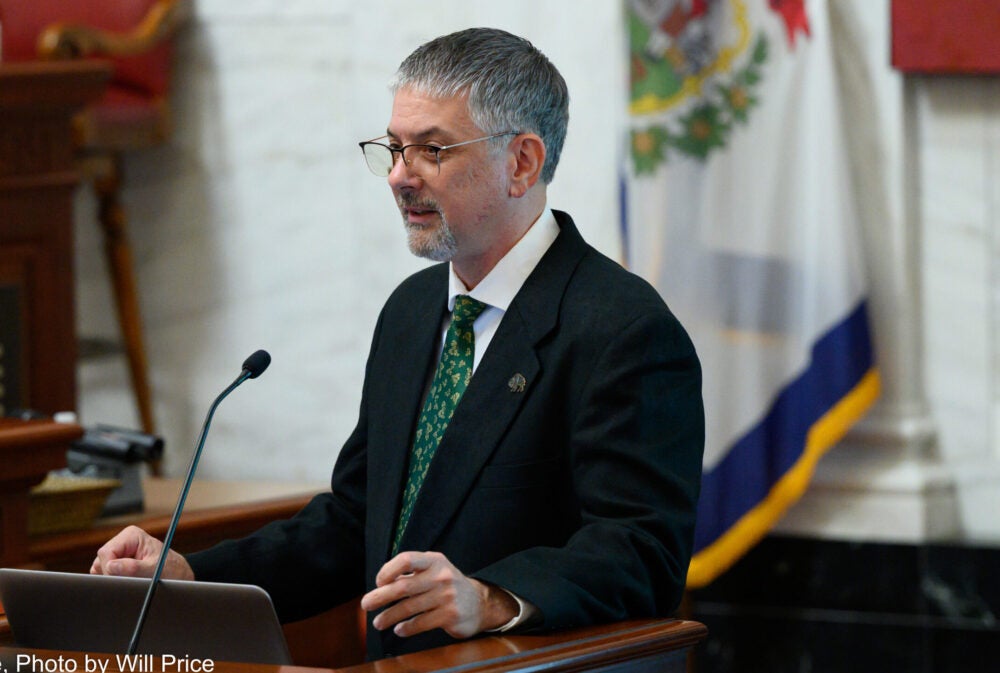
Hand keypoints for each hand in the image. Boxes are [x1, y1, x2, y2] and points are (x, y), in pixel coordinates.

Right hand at [90, 525, 194, 580]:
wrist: (178, 575)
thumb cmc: (170, 569)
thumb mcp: (155, 569)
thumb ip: (133, 568)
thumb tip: (111, 566)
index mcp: (131, 535)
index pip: (106, 552)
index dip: (109, 568)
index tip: (121, 579)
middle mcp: (122, 542)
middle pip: (101, 561)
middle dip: (112, 575)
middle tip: (130, 582)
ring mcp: (118, 554)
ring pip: (101, 570)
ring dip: (113, 579)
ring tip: (133, 581)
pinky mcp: (116, 565)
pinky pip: (104, 575)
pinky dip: (114, 582)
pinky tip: (128, 582)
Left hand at [360, 551, 517, 638]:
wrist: (479, 603)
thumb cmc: (447, 585)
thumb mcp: (434, 570)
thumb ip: (412, 574)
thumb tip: (381, 586)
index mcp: (434, 560)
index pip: (406, 559)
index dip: (388, 570)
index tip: (379, 582)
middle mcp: (441, 576)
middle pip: (403, 587)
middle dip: (380, 597)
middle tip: (366, 604)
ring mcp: (446, 596)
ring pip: (408, 608)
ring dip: (389, 616)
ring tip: (378, 622)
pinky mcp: (449, 615)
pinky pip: (420, 623)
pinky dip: (405, 628)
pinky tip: (399, 630)